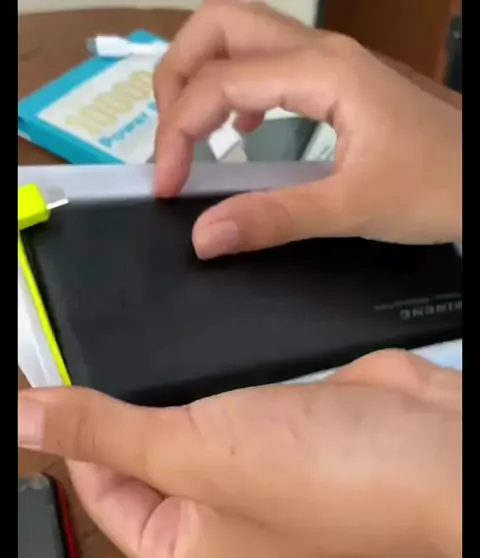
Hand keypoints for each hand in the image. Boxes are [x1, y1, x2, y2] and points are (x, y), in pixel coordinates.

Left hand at [18, 350, 461, 557]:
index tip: (38, 369)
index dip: (68, 432)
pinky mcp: (274, 429)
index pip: (99, 489)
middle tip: (73, 340)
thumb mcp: (189, 452)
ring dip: (150, 385)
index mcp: (181, 556)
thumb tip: (15, 421)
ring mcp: (245, 474)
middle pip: (134, 457)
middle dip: (108, 406)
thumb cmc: (311, 471)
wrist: (426, 444)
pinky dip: (193, 373)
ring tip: (114, 330)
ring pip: (174, 423)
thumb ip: (100, 432)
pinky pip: (213, 401)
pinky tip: (173, 335)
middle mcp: (210, 523)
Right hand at [154, 0, 461, 257]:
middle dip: (178, 74)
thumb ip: (274, 219)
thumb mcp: (352, 208)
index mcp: (322, 72)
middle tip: (168, 138)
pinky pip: (272, 64)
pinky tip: (243, 133)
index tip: (167, 186)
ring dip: (205, 75)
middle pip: (221, 25)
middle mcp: (322, 51)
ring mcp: (333, 61)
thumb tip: (205, 236)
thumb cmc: (437, 187)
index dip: (178, 132)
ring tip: (191, 133)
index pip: (220, 82)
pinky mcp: (342, 80)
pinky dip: (240, 90)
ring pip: (245, 37)